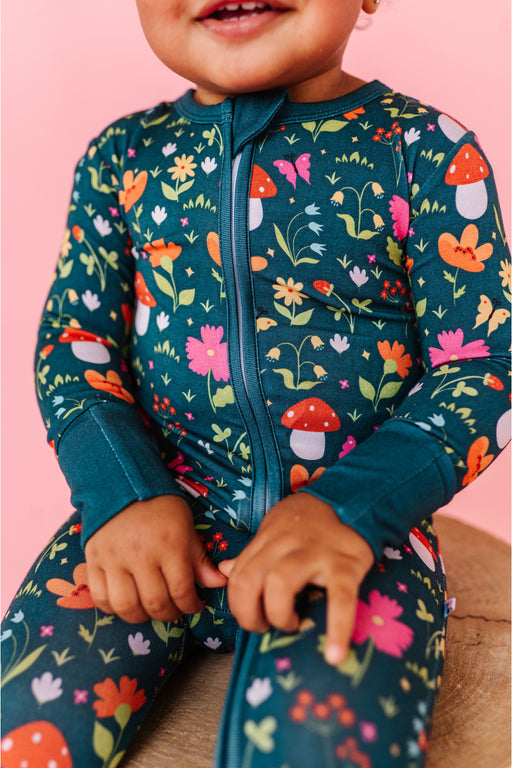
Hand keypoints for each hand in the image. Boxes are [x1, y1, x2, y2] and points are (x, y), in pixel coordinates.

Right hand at [85, 495, 226, 622]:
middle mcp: (140, 555)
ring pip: (126, 606)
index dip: (191, 606)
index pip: (181, 591)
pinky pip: (100, 597)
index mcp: (169, 545)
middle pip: (155, 603)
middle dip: (169, 614)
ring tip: (149, 608)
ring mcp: (114, 559)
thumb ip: (200, 559)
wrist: (121, 483)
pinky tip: (126, 601)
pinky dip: (112, 608)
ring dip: (141, 616)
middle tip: (174, 609)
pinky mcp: (93, 560)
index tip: (194, 606)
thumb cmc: (160, 506)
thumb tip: (219, 583)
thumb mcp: (186, 527)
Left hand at [218, 493, 373, 664]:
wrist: (351, 497)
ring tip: (291, 626)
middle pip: (249, 580)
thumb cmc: (308, 522)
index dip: (239, 605)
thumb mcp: (274, 529)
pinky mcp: (346, 565)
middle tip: (265, 627)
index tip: (253, 618)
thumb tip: (225, 571)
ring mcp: (316, 553)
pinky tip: (334, 655)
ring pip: (279, 584)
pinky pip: (339, 599)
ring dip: (278, 615)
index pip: (238, 576)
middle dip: (249, 614)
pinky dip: (337, 629)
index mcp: (267, 539)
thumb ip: (252, 553)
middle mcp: (285, 544)